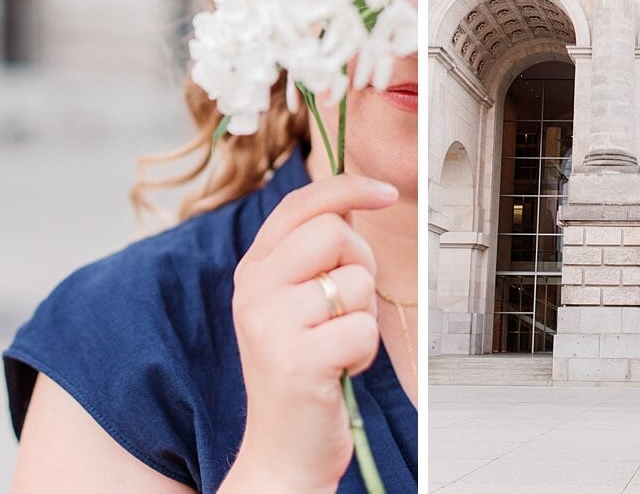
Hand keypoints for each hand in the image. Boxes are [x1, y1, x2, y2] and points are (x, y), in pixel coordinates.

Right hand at [219, 174, 397, 492]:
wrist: (282, 450)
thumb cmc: (303, 369)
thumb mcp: (295, 302)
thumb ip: (314, 253)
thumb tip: (352, 199)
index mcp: (253, 269)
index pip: (300, 204)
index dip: (348, 188)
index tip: (385, 193)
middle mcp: (254, 290)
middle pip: (335, 232)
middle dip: (362, 264)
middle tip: (347, 307)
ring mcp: (271, 324)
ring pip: (357, 281)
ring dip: (363, 317)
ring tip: (337, 345)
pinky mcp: (297, 360)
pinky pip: (364, 327)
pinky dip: (365, 351)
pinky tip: (341, 370)